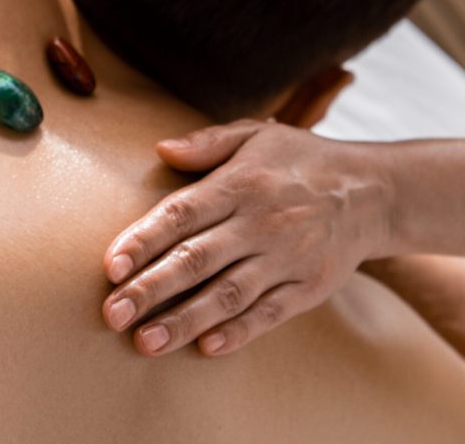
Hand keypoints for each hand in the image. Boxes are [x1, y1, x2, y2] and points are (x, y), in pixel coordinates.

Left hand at [102, 120, 392, 356]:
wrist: (374, 192)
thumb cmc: (301, 162)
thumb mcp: (256, 136)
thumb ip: (207, 143)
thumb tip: (161, 149)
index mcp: (239, 185)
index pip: (182, 214)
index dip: (144, 239)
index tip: (111, 266)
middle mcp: (260, 224)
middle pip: (196, 260)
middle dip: (151, 289)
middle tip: (113, 314)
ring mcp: (285, 259)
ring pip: (227, 295)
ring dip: (185, 320)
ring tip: (146, 342)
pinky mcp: (307, 287)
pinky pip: (269, 314)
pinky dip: (239, 332)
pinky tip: (205, 348)